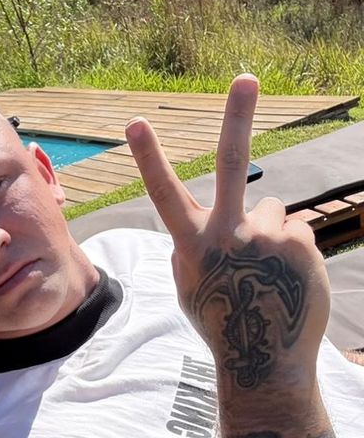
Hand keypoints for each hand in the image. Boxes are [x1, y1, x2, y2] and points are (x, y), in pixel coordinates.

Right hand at [125, 75, 329, 411]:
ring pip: (272, 210)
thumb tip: (236, 211)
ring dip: (271, 232)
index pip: (165, 195)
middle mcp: (229, 234)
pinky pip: (297, 232)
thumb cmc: (220, 320)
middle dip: (236, 116)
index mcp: (193, 246)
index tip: (136, 122)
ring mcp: (267, 238)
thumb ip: (202, 243)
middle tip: (245, 78)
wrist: (263, 359)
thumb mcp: (194, 282)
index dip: (150, 157)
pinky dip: (294, 252)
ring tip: (267, 272)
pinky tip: (286, 282)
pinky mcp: (300, 244)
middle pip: (232, 164)